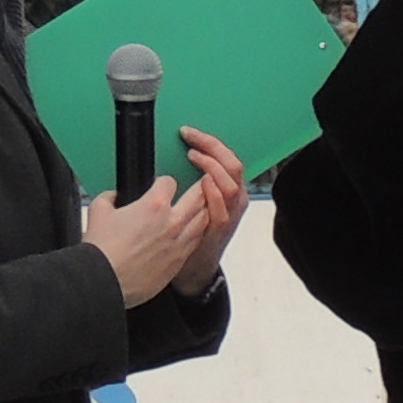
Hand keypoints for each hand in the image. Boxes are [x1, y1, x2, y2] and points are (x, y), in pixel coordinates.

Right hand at [84, 136, 241, 304]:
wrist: (106, 281)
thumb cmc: (102, 251)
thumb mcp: (98, 212)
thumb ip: (110, 198)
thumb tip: (113, 196)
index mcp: (154, 206)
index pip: (169, 182)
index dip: (164, 181)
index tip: (161, 185)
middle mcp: (172, 222)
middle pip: (198, 196)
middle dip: (198, 187)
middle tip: (197, 184)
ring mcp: (179, 243)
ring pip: (204, 219)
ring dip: (203, 209)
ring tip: (199, 206)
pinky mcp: (179, 261)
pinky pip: (197, 241)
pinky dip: (197, 232)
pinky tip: (192, 231)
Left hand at [167, 129, 244, 292]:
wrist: (193, 269)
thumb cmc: (189, 233)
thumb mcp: (197, 205)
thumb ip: (192, 185)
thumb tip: (168, 161)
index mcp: (228, 189)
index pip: (227, 157)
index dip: (210, 142)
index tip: (188, 133)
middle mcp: (234, 200)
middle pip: (233, 165)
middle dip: (212, 147)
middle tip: (191, 138)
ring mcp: (229, 215)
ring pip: (231, 183)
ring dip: (212, 166)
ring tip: (194, 156)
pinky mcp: (219, 231)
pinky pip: (222, 210)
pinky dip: (215, 193)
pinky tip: (204, 182)